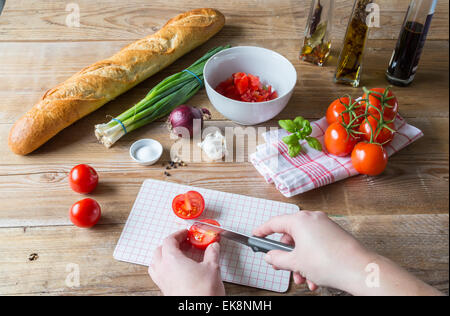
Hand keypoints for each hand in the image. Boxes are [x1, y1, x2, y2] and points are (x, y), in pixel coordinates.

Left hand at [148, 229, 224, 295]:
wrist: (199, 311)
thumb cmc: (203, 292)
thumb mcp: (212, 268)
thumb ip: (212, 253)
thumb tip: (213, 246)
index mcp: (172, 259)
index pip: (169, 240)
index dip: (178, 234)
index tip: (186, 233)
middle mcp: (163, 269)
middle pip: (159, 250)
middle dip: (171, 244)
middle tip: (184, 242)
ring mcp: (162, 281)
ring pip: (155, 262)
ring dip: (164, 256)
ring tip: (177, 255)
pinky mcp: (165, 290)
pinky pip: (158, 274)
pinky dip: (164, 268)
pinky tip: (176, 271)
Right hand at [254, 212, 442, 295]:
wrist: (358, 270)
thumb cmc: (329, 262)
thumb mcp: (296, 263)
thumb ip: (278, 258)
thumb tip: (270, 257)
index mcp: (300, 220)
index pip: (275, 222)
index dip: (263, 231)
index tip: (256, 235)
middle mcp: (313, 219)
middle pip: (291, 235)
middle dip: (287, 255)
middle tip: (282, 266)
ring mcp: (325, 226)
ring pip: (304, 244)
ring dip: (300, 262)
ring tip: (303, 279)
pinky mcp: (335, 235)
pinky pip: (317, 246)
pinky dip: (312, 261)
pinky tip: (314, 279)